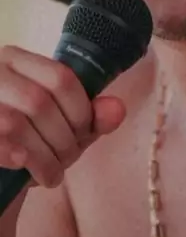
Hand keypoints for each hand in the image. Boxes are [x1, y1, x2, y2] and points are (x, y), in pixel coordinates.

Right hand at [0, 45, 125, 189]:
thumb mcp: (65, 128)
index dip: (81, 110)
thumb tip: (117, 109)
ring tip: (51, 175)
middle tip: (67, 161)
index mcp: (17, 60)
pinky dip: (17, 159)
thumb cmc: (30, 142)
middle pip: (40, 101)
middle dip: (63, 139)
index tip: (84, 134)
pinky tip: (26, 169)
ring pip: (16, 123)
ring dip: (43, 157)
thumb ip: (92, 118)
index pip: (60, 76)